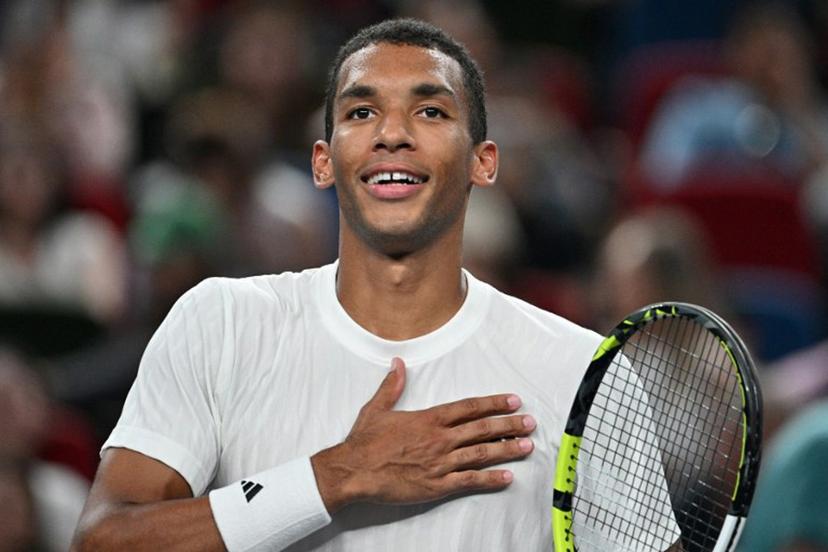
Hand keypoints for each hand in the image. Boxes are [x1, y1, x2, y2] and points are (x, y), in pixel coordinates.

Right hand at [311, 357, 535, 512]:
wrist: (353, 471)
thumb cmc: (364, 442)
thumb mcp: (376, 408)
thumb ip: (392, 386)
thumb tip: (398, 363)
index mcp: (428, 419)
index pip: (468, 408)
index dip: (493, 403)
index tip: (512, 400)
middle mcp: (439, 439)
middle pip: (482, 429)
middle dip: (509, 424)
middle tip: (529, 422)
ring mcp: (440, 463)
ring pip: (481, 454)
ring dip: (506, 449)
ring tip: (526, 446)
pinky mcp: (436, 485)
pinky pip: (469, 481)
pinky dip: (490, 479)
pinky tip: (506, 477)